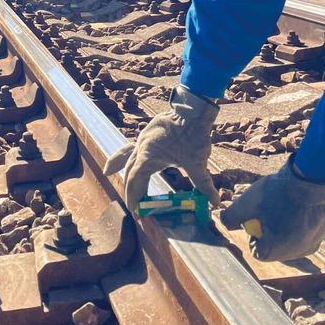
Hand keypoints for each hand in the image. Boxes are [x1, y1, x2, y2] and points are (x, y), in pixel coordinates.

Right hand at [104, 85, 218, 210]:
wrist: (192, 110)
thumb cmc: (193, 135)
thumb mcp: (197, 162)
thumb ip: (203, 183)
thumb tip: (214, 201)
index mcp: (149, 158)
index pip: (135, 183)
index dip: (134, 199)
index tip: (138, 214)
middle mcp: (141, 149)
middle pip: (129, 173)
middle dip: (130, 191)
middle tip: (135, 207)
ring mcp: (142, 140)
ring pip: (126, 158)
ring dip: (123, 170)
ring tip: (109, 174)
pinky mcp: (147, 135)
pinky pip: (130, 147)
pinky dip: (123, 154)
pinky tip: (120, 157)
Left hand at [221, 159, 324, 260]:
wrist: (312, 179)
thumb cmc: (277, 192)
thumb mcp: (246, 202)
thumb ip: (230, 216)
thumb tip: (224, 223)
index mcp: (275, 249)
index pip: (257, 250)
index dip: (254, 233)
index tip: (258, 216)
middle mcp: (295, 253)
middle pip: (274, 246)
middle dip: (270, 231)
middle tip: (271, 209)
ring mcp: (311, 244)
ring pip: (290, 240)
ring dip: (285, 227)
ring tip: (286, 206)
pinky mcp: (322, 234)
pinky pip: (305, 233)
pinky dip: (300, 223)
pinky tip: (300, 207)